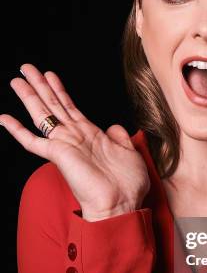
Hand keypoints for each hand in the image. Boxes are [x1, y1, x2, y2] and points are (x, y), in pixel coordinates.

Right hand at [0, 63, 150, 220]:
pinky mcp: (58, 155)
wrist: (121, 204)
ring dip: (30, 96)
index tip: (50, 74)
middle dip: (40, 85)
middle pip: (52, 105)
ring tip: (18, 79)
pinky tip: (4, 118)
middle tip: (26, 68)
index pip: (70, 107)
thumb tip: (114, 127)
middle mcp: (74, 137)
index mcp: (90, 135)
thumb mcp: (128, 153)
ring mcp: (64, 145)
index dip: (60, 90)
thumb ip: (118, 137)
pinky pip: (33, 142)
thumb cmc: (127, 184)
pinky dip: (18, 130)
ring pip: (43, 114)